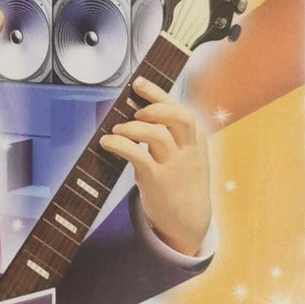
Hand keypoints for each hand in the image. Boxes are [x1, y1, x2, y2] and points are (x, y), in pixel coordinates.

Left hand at [98, 78, 211, 256]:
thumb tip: (142, 111)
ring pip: (156, 134)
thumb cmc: (181, 181)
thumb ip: (172, 134)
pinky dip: (119, 144)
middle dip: (154, 106)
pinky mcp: (157, 180)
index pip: (181, 109)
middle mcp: (188, 149)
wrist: (189, 220)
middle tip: (135, 112)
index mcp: (197, 139)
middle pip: (178, 116)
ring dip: (132, 128)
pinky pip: (137, 155)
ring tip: (118, 130)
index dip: (159, 94)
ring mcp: (173, 164)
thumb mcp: (187, 155)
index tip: (139, 84)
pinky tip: (107, 143)